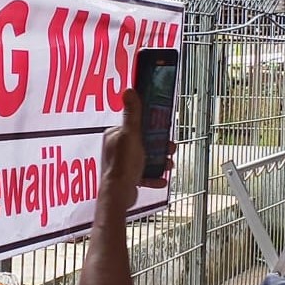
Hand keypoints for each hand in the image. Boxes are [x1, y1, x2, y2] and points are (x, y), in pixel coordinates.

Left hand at [99, 88, 175, 213]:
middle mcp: (116, 148)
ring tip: (168, 165)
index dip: (151, 127)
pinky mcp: (127, 178)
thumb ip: (132, 114)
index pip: (135, 125)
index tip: (163, 130)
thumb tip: (129, 90)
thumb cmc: (123, 165)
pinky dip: (153, 177)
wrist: (119, 195)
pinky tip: (161, 179)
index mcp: (114, 135)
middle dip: (159, 146)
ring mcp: (121, 163)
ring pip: (146, 158)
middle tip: (169, 149)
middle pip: (143, 142)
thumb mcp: (131, 135)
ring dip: (159, 161)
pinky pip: (144, 174)